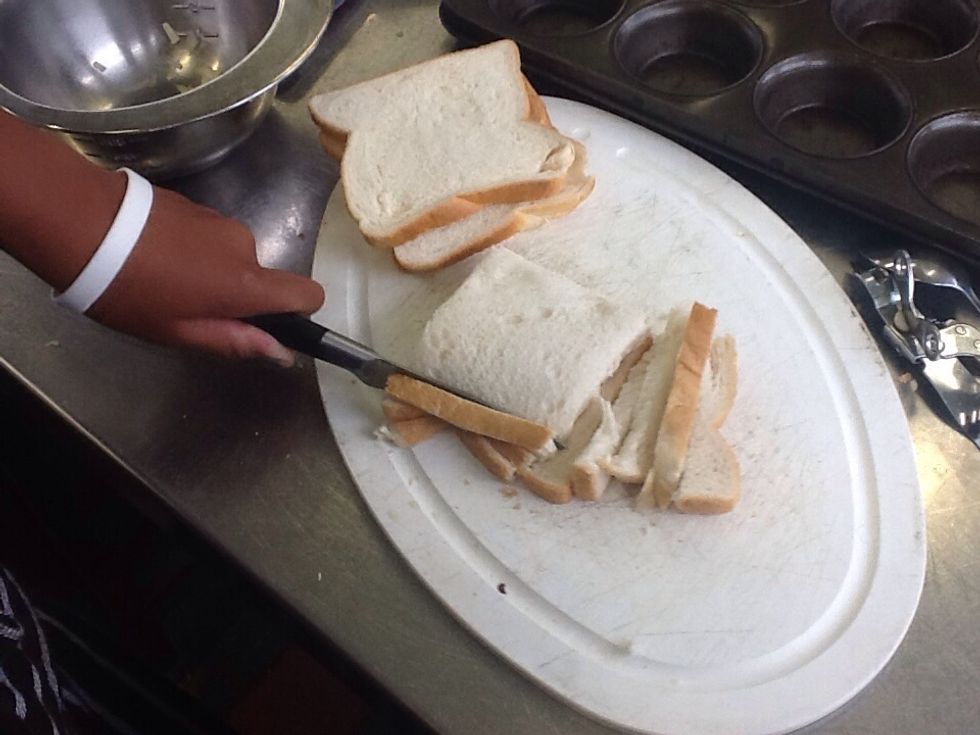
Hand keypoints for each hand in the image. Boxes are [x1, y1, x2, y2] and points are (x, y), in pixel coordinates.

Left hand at [0, 111, 323, 364]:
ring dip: (208, 271)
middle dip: (233, 294)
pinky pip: (208, 236)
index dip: (299, 312)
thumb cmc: (129, 290)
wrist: (80, 222)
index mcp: (245, 283)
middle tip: (186, 307)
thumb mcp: (177, 331)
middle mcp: (243, 246)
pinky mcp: (194, 204)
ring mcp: (219, 220)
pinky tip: (150, 255)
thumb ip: (234, 340)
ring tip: (160, 279)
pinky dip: (190, 249)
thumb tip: (281, 352)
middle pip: (260, 277)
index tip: (270, 324)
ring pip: (230, 256)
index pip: (307, 294)